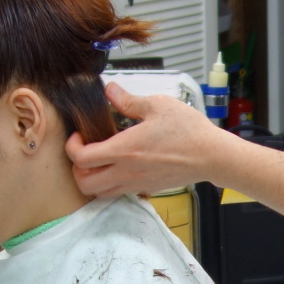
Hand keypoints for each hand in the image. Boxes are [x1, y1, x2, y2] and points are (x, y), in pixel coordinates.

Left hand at [66, 82, 228, 197]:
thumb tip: (109, 90)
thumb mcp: (157, 105)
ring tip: (98, 162)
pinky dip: (109, 184)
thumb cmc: (188, 130)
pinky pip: (118, 193)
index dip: (72, 147)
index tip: (78, 136)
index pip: (82, 159)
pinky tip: (118, 167)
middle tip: (84, 152)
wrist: (211, 155)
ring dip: (91, 179)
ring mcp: (136, 184)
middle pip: (84, 184)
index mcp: (124, 150)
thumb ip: (128, 100)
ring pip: (99, 194)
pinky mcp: (146, 189)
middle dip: (76, 169)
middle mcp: (126, 172)